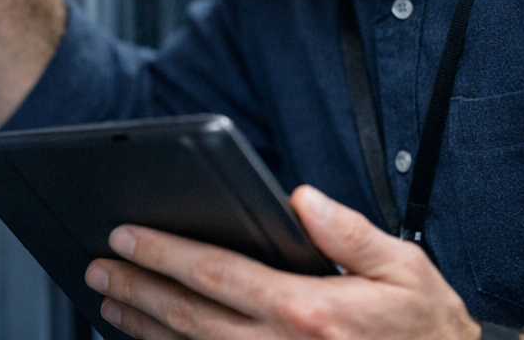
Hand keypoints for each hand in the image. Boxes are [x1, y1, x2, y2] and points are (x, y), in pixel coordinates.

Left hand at [84, 185, 480, 339]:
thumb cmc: (427, 330)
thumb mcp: (403, 269)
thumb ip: (349, 232)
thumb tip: (299, 197)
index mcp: (307, 309)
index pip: (216, 273)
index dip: (164, 253)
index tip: (124, 235)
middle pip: (191, 315)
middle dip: (138, 287)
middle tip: (96, 266)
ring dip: (145, 327)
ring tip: (108, 301)